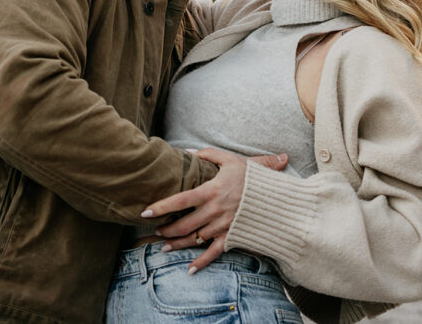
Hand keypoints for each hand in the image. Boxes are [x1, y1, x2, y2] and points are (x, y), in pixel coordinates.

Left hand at [141, 148, 286, 273]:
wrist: (277, 199)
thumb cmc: (253, 178)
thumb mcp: (232, 160)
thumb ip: (209, 155)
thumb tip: (188, 151)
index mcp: (211, 191)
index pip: (180, 200)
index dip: (161, 207)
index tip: (145, 212)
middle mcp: (214, 211)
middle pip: (183, 223)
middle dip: (166, 229)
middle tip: (155, 230)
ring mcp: (222, 226)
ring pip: (193, 239)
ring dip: (177, 244)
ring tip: (164, 246)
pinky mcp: (232, 237)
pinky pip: (213, 252)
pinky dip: (201, 263)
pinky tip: (189, 270)